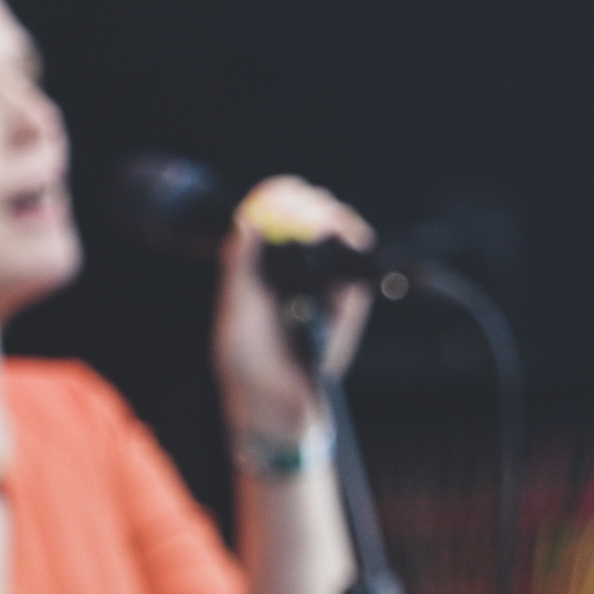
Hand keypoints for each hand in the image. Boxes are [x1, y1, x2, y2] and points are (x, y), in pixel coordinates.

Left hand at [213, 177, 372, 452]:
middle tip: (314, 205)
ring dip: (338, 221)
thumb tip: (246, 222)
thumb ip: (241, 268)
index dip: (283, 197)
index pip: (274, 217)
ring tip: (329, 223)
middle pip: (311, 219)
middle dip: (315, 205)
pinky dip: (357, 249)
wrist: (277, 404)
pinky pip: (359, 268)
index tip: (288, 190)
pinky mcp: (350, 302)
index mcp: (260, 265)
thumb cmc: (245, 361)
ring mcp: (324, 284)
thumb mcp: (235, 312)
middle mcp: (293, 269)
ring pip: (339, 238)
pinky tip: (351, 241)